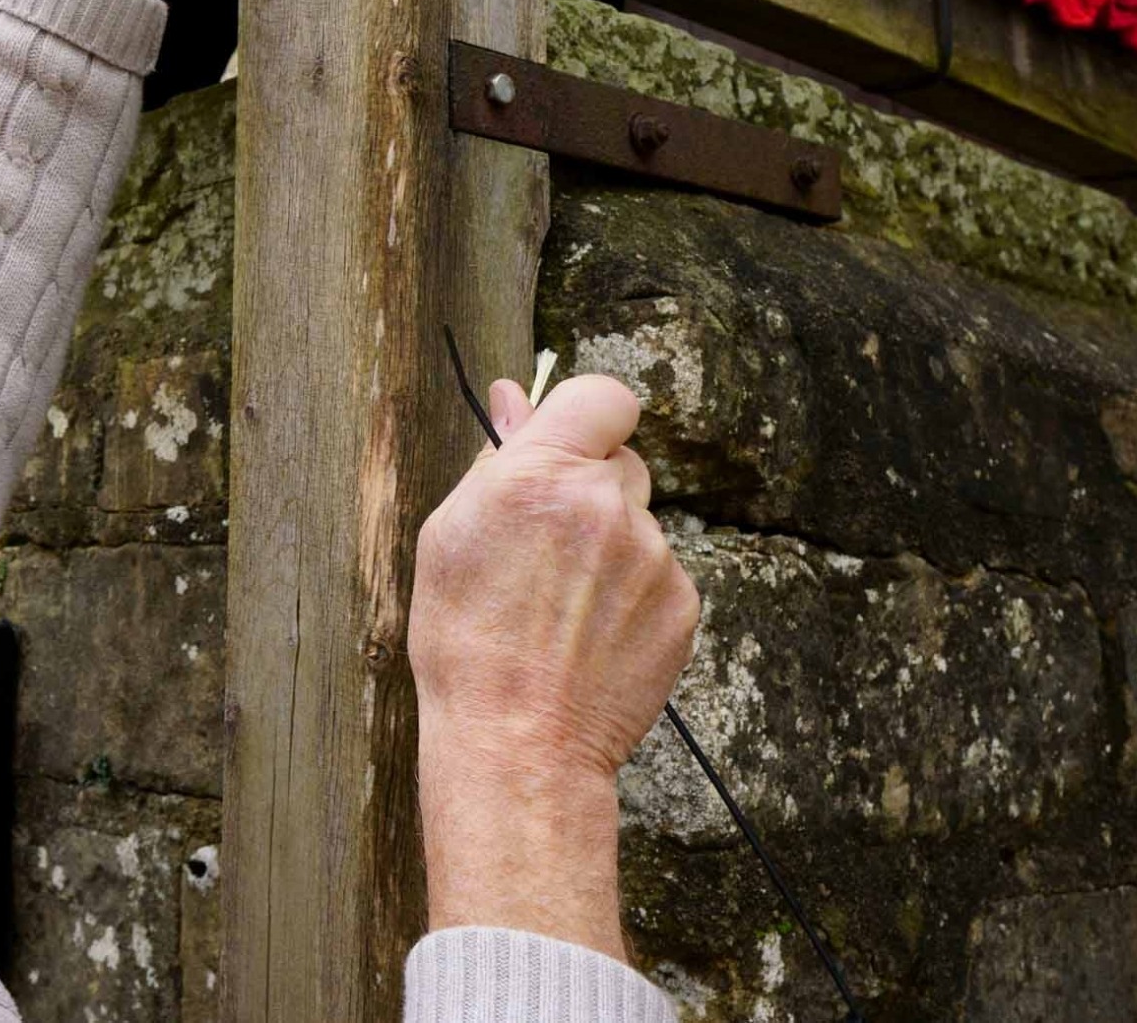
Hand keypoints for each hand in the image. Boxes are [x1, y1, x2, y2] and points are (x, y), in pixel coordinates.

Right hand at [408, 373, 698, 959]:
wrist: (517, 740)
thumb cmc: (465, 637)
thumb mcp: (451, 533)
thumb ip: (496, 458)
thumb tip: (516, 397)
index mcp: (542, 474)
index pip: (603, 395)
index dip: (586, 414)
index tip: (568, 441)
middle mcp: (607, 504)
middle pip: (621, 460)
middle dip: (589, 486)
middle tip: (545, 542)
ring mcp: (655, 556)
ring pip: (638, 522)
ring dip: (609, 544)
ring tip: (560, 605)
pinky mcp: (684, 604)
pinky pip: (660, 574)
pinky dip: (631, 593)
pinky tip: (589, 633)